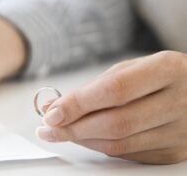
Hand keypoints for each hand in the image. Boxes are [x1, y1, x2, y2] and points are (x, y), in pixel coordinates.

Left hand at [37, 51, 186, 163]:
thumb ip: (94, 87)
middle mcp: (178, 101)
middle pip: (115, 123)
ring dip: (83, 139)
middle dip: (74, 128)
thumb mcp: (131, 69)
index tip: (52, 113)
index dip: (79, 104)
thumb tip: (56, 106)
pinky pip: (127, 153)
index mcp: (167, 70)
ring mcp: (180, 131)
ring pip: (119, 143)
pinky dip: (100, 146)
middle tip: (48, 128)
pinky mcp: (174, 151)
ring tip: (61, 132)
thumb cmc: (158, 77)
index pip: (115, 90)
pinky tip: (85, 137)